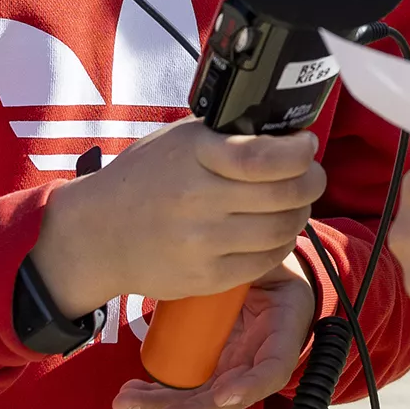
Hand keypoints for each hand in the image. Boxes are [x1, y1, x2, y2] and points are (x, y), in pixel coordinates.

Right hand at [30, 122, 325, 316]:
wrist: (98, 234)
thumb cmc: (144, 178)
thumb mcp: (180, 139)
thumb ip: (228, 134)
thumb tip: (285, 132)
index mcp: (194, 155)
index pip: (264, 157)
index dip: (299, 152)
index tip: (306, 145)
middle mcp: (198, 199)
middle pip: (284, 195)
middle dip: (311, 182)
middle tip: (311, 176)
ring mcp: (202, 242)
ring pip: (281, 229)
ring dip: (300, 214)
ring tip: (294, 204)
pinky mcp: (206, 276)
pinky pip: (264, 261)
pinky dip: (280, 245)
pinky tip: (273, 232)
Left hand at [111, 261, 317, 408]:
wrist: (271, 280)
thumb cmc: (275, 270)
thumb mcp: (272, 264)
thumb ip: (256, 263)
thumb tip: (232, 255)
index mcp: (281, 337)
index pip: (272, 371)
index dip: (249, 387)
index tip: (223, 395)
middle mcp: (256, 364)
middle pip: (227, 401)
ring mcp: (231, 371)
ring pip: (199, 400)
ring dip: (163, 405)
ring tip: (128, 403)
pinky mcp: (210, 370)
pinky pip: (185, 389)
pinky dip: (158, 395)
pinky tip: (131, 396)